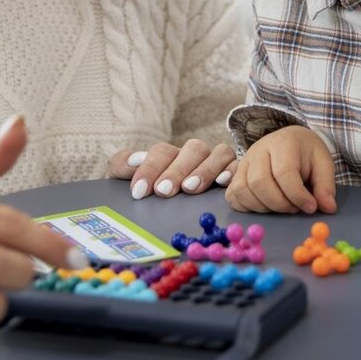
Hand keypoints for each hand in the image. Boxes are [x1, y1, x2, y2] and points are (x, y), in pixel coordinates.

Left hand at [107, 138, 236, 198]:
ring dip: (204, 170)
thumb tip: (132, 161)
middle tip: (164, 191)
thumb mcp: (131, 180)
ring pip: (218, 153)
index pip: (162, 151)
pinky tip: (222, 183)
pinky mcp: (235, 172)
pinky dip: (231, 171)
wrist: (165, 211)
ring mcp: (216, 162)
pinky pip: (238, 165)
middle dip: (177, 170)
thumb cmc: (152, 193)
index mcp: (169, 155)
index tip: (139, 191)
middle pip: (193, 148)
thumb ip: (122, 165)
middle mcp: (194, 155)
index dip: (150, 168)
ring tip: (190, 189)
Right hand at [224, 125, 337, 214]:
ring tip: (282, 206)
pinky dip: (247, 207)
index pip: (284, 173)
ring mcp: (243, 162)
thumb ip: (325, 185)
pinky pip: (233, 195)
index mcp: (283, 143)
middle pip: (259, 183)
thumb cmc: (307, 153)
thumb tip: (327, 208)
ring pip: (243, 190)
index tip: (311, 207)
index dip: (297, 195)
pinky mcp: (235, 174)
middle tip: (295, 208)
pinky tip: (265, 206)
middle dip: (280, 204)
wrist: (290, 140)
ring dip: (264, 207)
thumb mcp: (323, 164)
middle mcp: (258, 150)